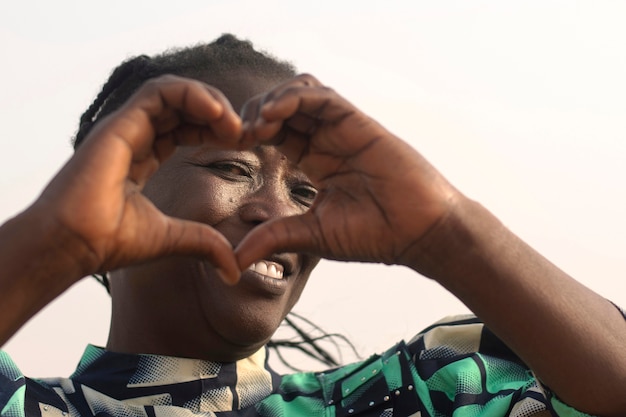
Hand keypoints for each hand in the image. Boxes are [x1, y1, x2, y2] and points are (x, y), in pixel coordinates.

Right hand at [34, 75, 241, 280]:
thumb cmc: (109, 242)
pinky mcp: (119, 123)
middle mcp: (133, 136)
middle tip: (245, 132)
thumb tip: (233, 270)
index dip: (214, 130)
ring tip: (234, 124)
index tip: (243, 143)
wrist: (73, 245)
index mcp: (141, 156)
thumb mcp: (172, 239)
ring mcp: (125, 127)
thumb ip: (203, 244)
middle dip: (218, 113)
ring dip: (209, 101)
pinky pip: (159, 93)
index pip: (183, 128)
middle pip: (181, 106)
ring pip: (172, 92)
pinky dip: (191, 95)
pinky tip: (218, 113)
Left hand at [236, 74, 457, 270]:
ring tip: (257, 125)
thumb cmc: (373, 235)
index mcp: (316, 161)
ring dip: (272, 101)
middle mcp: (328, 140)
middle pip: (283, 107)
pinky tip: (274, 113)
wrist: (418, 233)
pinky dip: (295, 97)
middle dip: (255, 113)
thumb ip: (273, 237)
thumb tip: (233, 260)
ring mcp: (343, 130)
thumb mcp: (312, 234)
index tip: (231, 146)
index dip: (251, 133)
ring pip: (301, 92)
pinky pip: (323, 97)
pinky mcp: (359, 123)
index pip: (276, 132)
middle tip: (240, 133)